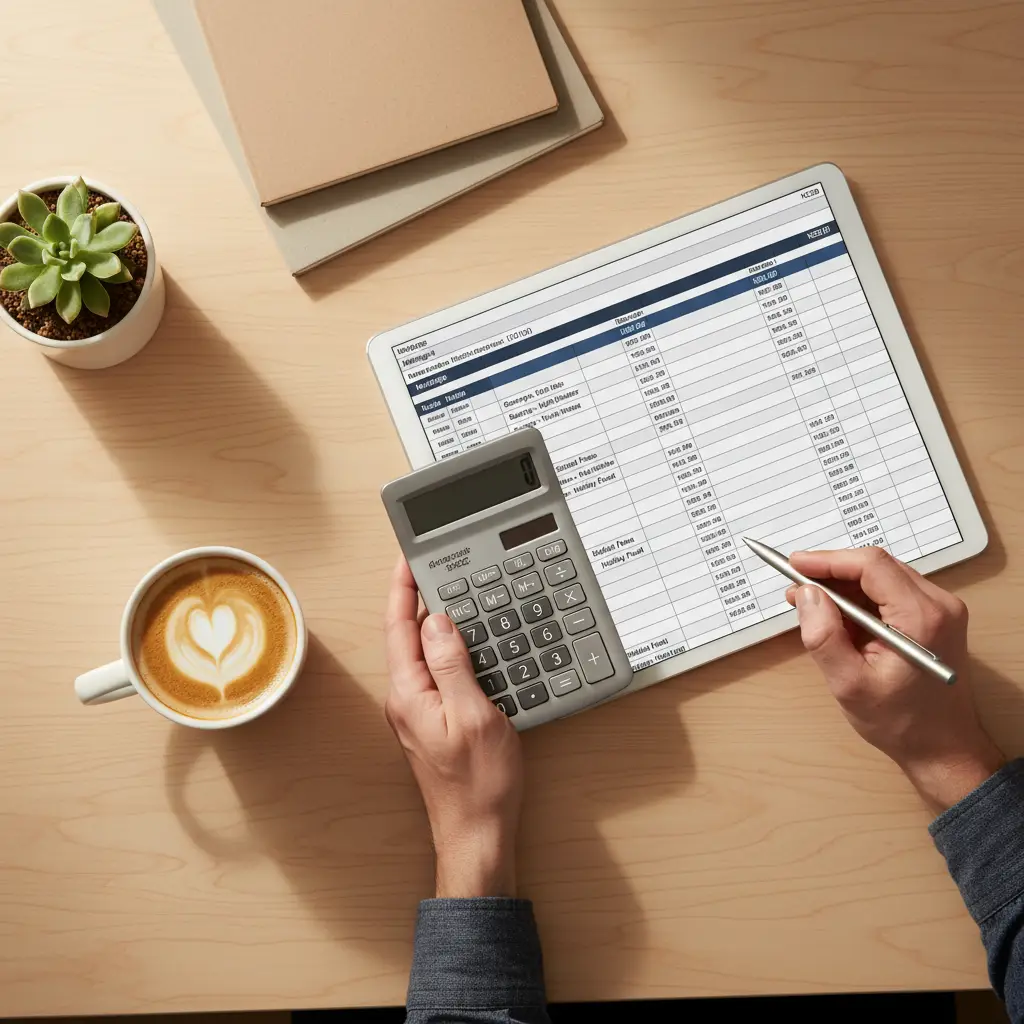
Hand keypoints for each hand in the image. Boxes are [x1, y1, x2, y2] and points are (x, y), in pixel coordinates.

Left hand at [384, 558, 522, 897]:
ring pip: (424, 653)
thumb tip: (437, 621)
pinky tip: (472, 642)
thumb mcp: (473, 716)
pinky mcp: (433, 721)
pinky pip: (438, 672)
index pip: (400, 626)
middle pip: (407, 636)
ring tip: (455, 593)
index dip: (404, 588)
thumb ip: (452, 665)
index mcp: (409, 693)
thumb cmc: (479, 784)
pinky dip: (452, 649)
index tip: (409, 557)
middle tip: (436, 565)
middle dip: (420, 597)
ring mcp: (418, 711)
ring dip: (437, 623)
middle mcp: (406, 699)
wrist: (477, 834)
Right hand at [786, 547, 1002, 811]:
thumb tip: (806, 594)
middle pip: (876, 566)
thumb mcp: (850, 684)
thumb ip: (824, 636)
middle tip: (796, 588)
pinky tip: (836, 616)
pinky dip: (859, 599)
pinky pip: (890, 593)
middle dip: (831, 572)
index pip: (871, 565)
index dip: (828, 560)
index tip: (795, 565)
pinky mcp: (933, 618)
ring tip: (809, 604)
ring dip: (843, 586)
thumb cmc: (903, 723)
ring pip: (881, 577)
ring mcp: (939, 610)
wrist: (944, 748)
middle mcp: (938, 605)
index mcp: (922, 618)